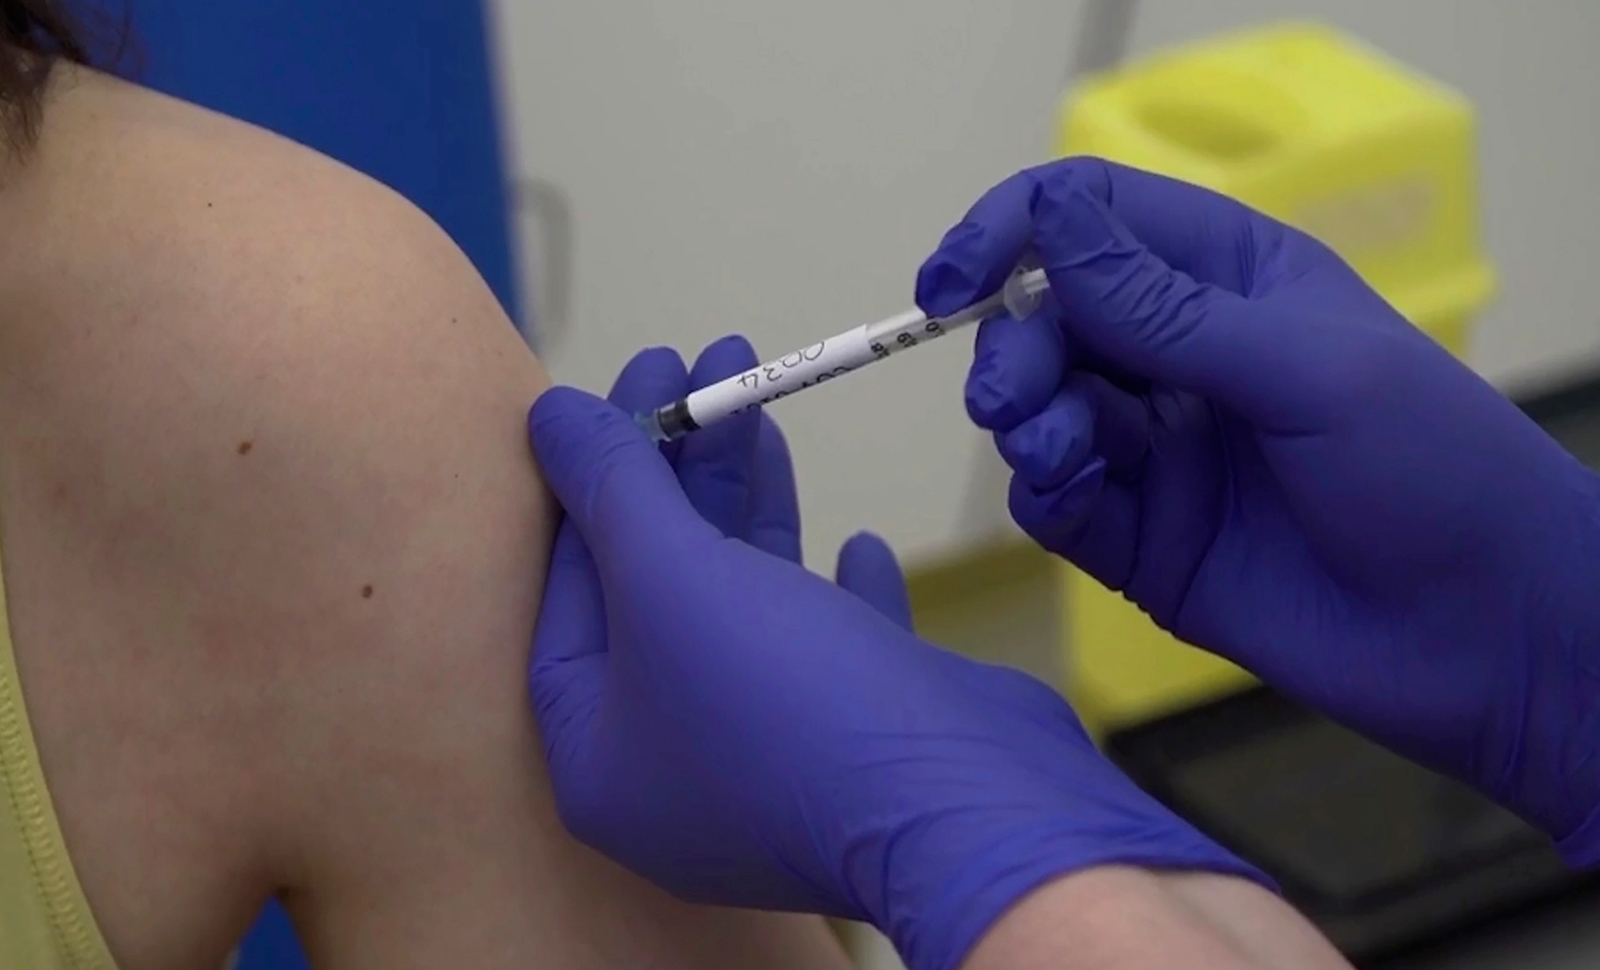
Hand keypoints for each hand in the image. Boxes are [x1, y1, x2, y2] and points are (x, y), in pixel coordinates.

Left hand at [527, 339, 1264, 969]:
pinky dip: (834, 591)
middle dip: (684, 465)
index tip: (643, 372)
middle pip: (660, 586)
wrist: (967, 809)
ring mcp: (772, 757)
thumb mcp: (672, 580)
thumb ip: (608, 491)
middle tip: (711, 362)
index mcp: (599, 751)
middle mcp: (675, 763)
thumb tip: (548, 412)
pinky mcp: (860, 743)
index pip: (573, 586)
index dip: (601, 469)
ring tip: (762, 401)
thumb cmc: (787, 701)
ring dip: (752, 500)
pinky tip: (852, 541)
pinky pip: (830, 650)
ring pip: (745, 602)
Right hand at [915, 157, 1599, 861]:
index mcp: (1230, 281)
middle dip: (1012, 348)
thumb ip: (1164, 307)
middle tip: (1013, 399)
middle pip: (1045, 318)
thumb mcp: (1303, 369)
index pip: (1091, 220)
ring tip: (1058, 456)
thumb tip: (1049, 220)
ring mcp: (1159, 449)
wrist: (1488, 638)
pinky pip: (1055, 500)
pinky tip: (1068, 500)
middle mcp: (1182, 356)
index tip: (952, 278)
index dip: (1012, 234)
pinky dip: (1042, 493)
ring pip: (1040, 408)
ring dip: (1024, 423)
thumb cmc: (1434, 472)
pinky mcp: (1142, 537)